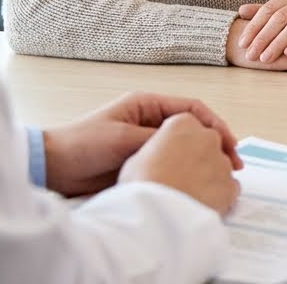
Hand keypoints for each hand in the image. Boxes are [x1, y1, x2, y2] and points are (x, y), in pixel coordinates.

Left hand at [42, 91, 241, 197]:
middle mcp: (150, 120)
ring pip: (184, 147)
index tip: (229, 143)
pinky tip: (196, 181)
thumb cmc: (83, 144)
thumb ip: (156, 138)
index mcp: (147, 104)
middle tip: (232, 162)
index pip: (192, 108)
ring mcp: (147, 141)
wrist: (54, 168)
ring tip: (221, 174)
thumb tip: (187, 143)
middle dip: (215, 142)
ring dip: (203, 158)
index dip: (214, 124)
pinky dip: (186, 170)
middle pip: (192, 127)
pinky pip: (170, 163)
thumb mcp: (123, 137)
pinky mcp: (142, 161)